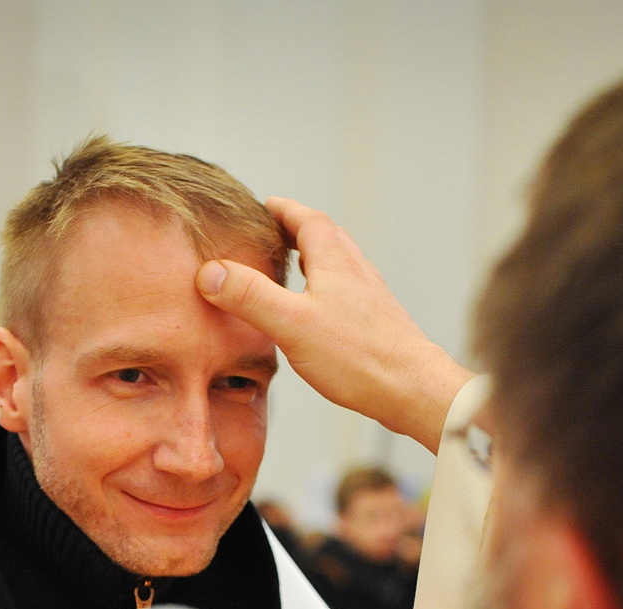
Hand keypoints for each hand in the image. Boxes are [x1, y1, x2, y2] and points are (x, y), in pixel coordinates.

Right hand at [196, 197, 474, 452]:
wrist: (412, 389)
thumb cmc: (357, 357)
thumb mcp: (291, 324)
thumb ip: (250, 296)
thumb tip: (210, 272)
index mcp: (335, 262)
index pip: (308, 220)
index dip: (284, 210)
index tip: (263, 205)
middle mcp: (356, 272)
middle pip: (325, 237)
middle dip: (296, 230)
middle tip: (272, 232)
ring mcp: (369, 297)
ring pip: (337, 264)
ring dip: (313, 258)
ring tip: (290, 267)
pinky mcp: (376, 322)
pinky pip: (346, 290)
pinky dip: (324, 286)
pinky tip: (316, 311)